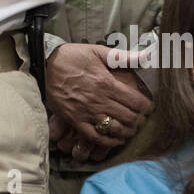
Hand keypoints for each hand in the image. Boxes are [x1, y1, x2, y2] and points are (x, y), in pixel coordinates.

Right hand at [45, 43, 150, 161]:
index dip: (147, 106)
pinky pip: (96, 138)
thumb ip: (123, 56)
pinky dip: (110, 141)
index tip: (149, 106)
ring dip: (128, 131)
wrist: (45, 65)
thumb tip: (147, 55)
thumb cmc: (72, 57)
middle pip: (129, 117)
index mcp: (106, 83)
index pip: (136, 101)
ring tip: (132, 128)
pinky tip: (117, 139)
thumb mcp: (97, 51)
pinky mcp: (75, 121)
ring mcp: (87, 113)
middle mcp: (99, 100)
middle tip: (142, 118)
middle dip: (140, 119)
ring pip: (115, 129)